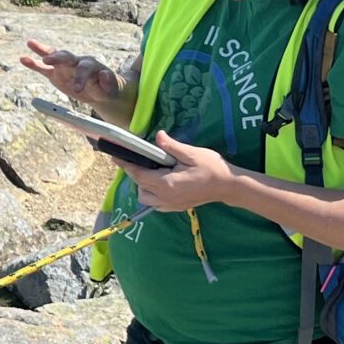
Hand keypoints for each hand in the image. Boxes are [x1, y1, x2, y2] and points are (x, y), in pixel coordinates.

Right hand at [21, 42, 120, 108]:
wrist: (100, 90)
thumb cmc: (107, 89)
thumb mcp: (111, 88)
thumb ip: (109, 81)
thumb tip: (104, 73)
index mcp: (89, 64)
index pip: (83, 68)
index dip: (80, 78)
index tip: (76, 90)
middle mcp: (75, 62)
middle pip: (66, 56)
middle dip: (57, 57)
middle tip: (48, 61)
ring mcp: (64, 67)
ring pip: (52, 56)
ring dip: (42, 50)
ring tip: (30, 43)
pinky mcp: (55, 74)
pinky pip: (43, 68)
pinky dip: (33, 64)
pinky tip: (23, 59)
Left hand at [115, 131, 235, 212]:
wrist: (228, 186)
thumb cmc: (211, 168)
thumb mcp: (192, 153)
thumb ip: (171, 147)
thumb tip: (157, 136)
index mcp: (167, 184)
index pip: (139, 174)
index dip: (126, 165)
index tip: (116, 156)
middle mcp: (165, 197)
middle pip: (139, 186)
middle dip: (135, 172)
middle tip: (137, 158)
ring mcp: (170, 204)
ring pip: (145, 197)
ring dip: (143, 185)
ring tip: (152, 171)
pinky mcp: (175, 207)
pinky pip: (155, 203)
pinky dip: (152, 194)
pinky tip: (160, 182)